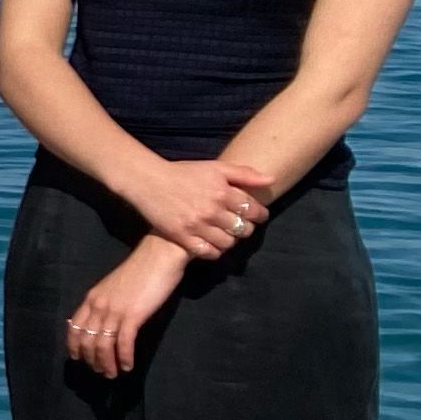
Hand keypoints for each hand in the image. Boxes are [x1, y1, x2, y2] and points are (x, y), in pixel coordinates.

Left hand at [66, 236, 188, 375]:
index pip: (73, 328)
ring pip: (103, 345)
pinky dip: (124, 357)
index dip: (74, 346)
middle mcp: (98, 306)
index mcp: (91, 299)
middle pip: (86, 341)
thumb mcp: (113, 287)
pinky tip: (128, 366)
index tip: (79, 359)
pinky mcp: (133, 315)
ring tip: (112, 374)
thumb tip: (100, 322)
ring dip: (106, 363)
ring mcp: (114, 311)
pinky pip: (123, 343)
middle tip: (100, 372)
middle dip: (91, 360)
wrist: (160, 255)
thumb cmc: (141, 271)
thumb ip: (104, 303)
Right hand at [129, 155, 270, 261]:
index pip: (252, 210)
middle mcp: (211, 210)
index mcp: (222, 192)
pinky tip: (213, 244)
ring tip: (226, 234)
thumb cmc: (183, 173)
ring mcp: (196, 226)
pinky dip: (215, 251)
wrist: (149, 182)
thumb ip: (244, 174)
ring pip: (227, 243)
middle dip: (246, 228)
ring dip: (231, 240)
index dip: (260, 215)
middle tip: (240, 225)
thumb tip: (271, 180)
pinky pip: (208, 252)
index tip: (257, 216)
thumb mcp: (215, 168)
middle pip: (242, 228)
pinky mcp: (182, 237)